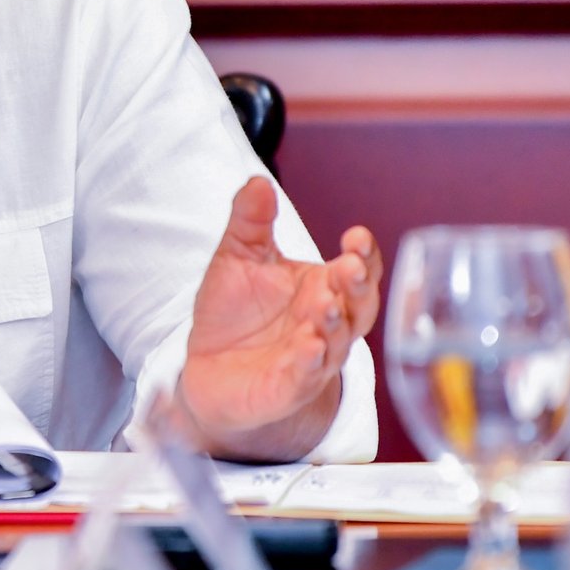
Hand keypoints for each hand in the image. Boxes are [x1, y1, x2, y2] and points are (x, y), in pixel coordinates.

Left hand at [176, 177, 381, 460]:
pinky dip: (310, 363)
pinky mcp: (289, 388)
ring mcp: (313, 359)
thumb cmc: (234, 310)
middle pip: (357, 305)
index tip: (356, 235)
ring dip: (333, 323)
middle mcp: (327, 324)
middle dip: (357, 285)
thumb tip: (258, 181)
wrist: (207, 366)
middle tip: (349, 266)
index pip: (356, 269)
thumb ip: (250, 221)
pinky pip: (306, 376)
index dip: (362, 254)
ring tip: (325, 303)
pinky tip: (309, 346)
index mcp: (323, 287)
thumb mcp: (237, 256)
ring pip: (336, 342)